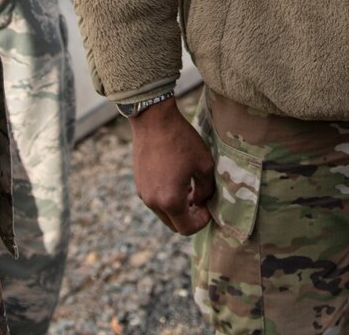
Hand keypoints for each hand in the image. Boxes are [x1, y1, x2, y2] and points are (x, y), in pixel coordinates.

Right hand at [129, 99, 213, 234]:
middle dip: (190, 218)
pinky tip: (177, 180)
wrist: (153, 120)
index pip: (187, 228)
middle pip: (174, 225)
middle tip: (202, 202)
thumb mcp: (204, 165)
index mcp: (170, 200)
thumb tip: (201, 201)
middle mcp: (153, 201)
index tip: (209, 208)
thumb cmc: (181, 141)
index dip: (202, 222)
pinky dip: (167, 198)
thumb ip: (206, 189)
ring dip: (178, 208)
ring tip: (191, 189)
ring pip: (164, 213)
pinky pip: (155, 200)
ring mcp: (143, 193)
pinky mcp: (139, 184)